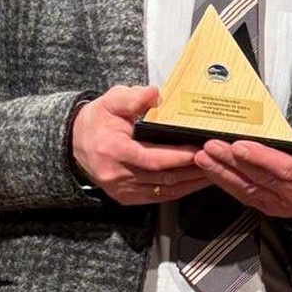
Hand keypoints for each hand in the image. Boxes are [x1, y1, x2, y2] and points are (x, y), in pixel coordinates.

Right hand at [71, 86, 206, 204]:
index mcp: (113, 150)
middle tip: (216, 160)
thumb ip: (132, 97)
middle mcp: (117, 174)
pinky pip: (159, 197)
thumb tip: (153, 93)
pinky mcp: (127, 198)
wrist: (75, 143)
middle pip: (163, 177)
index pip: (152, 158)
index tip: (199, 150)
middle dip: (192, 170)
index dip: (178, 157)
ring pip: (164, 190)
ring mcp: (122, 190)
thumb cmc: (97, 121)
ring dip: (191, 183)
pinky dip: (179, 190)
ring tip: (213, 171)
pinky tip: (195, 182)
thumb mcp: (110, 101)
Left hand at [193, 125, 291, 220]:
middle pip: (259, 178)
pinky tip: (211, 171)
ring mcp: (279, 205)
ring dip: (222, 173)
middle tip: (211, 147)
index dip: (259, 157)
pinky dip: (225, 183)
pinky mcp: (267, 208)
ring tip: (203, 158)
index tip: (239, 145)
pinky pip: (243, 196)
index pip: (283, 168)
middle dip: (232, 162)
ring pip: (247, 189)